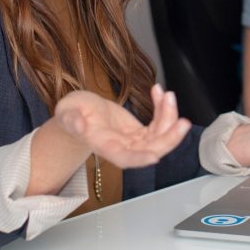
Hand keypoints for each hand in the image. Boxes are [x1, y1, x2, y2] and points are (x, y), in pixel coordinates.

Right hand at [54, 84, 191, 167]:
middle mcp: (123, 147)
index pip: (125, 158)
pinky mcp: (139, 131)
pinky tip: (158, 91)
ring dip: (168, 117)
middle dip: (169, 137)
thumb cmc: (70, 115)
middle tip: (182, 122)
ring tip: (167, 94)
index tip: (155, 156)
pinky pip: (157, 123)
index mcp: (105, 146)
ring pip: (159, 136)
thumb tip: (78, 125)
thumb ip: (71, 120)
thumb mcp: (66, 114)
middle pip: (151, 149)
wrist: (78, 114)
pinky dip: (162, 108)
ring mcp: (133, 140)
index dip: (140, 158)